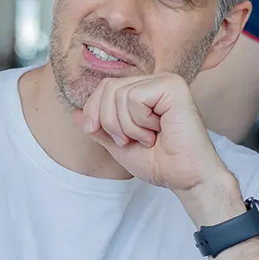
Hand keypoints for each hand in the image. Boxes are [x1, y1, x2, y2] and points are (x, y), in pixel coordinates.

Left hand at [80, 74, 243, 222]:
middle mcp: (155, 81)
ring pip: (119, 94)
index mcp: (144, 91)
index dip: (94, 112)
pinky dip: (139, 122)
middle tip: (130, 140)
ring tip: (148, 138)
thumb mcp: (118, 144)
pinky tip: (158, 131)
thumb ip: (98, 127)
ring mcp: (166, 82)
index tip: (108, 137)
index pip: (105, 87)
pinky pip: (135, 97)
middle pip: (108, 87)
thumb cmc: (160, 163)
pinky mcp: (173, 87)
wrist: (185, 178)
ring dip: (127, 126)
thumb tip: (73, 111)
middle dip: (109, 121)